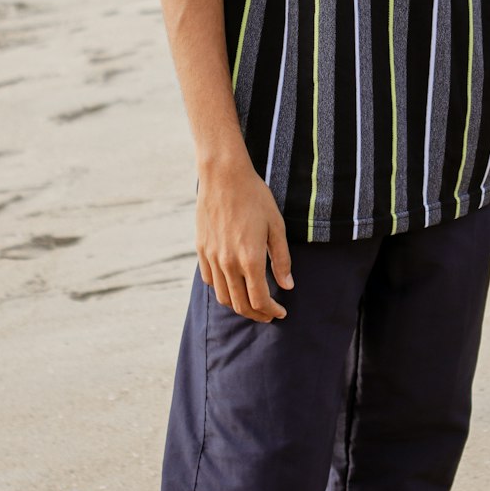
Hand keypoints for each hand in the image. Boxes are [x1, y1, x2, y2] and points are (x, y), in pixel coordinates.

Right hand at [195, 157, 293, 322]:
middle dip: (257, 314)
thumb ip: (281, 259)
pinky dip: (222, 290)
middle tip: (269, 314)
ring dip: (239, 305)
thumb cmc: (255, 197)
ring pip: (224, 297)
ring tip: (252, 302)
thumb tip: (287, 286)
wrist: (224, 176)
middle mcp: (228, 263)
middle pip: (241, 304)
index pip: (260, 300)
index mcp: (250, 259)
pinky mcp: (201, 249)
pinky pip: (210, 280)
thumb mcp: (276, 225)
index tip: (281, 313)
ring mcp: (212, 257)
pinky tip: (233, 284)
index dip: (272, 311)